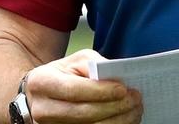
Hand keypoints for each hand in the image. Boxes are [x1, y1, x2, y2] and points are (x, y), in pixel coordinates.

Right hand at [25, 49, 142, 122]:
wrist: (42, 95)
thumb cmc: (63, 75)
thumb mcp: (74, 61)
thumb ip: (94, 65)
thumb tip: (116, 78)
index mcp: (42, 83)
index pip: (74, 90)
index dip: (101, 91)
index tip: (123, 89)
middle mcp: (43, 109)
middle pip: (83, 114)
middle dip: (114, 107)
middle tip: (135, 99)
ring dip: (118, 121)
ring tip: (135, 109)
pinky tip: (125, 119)